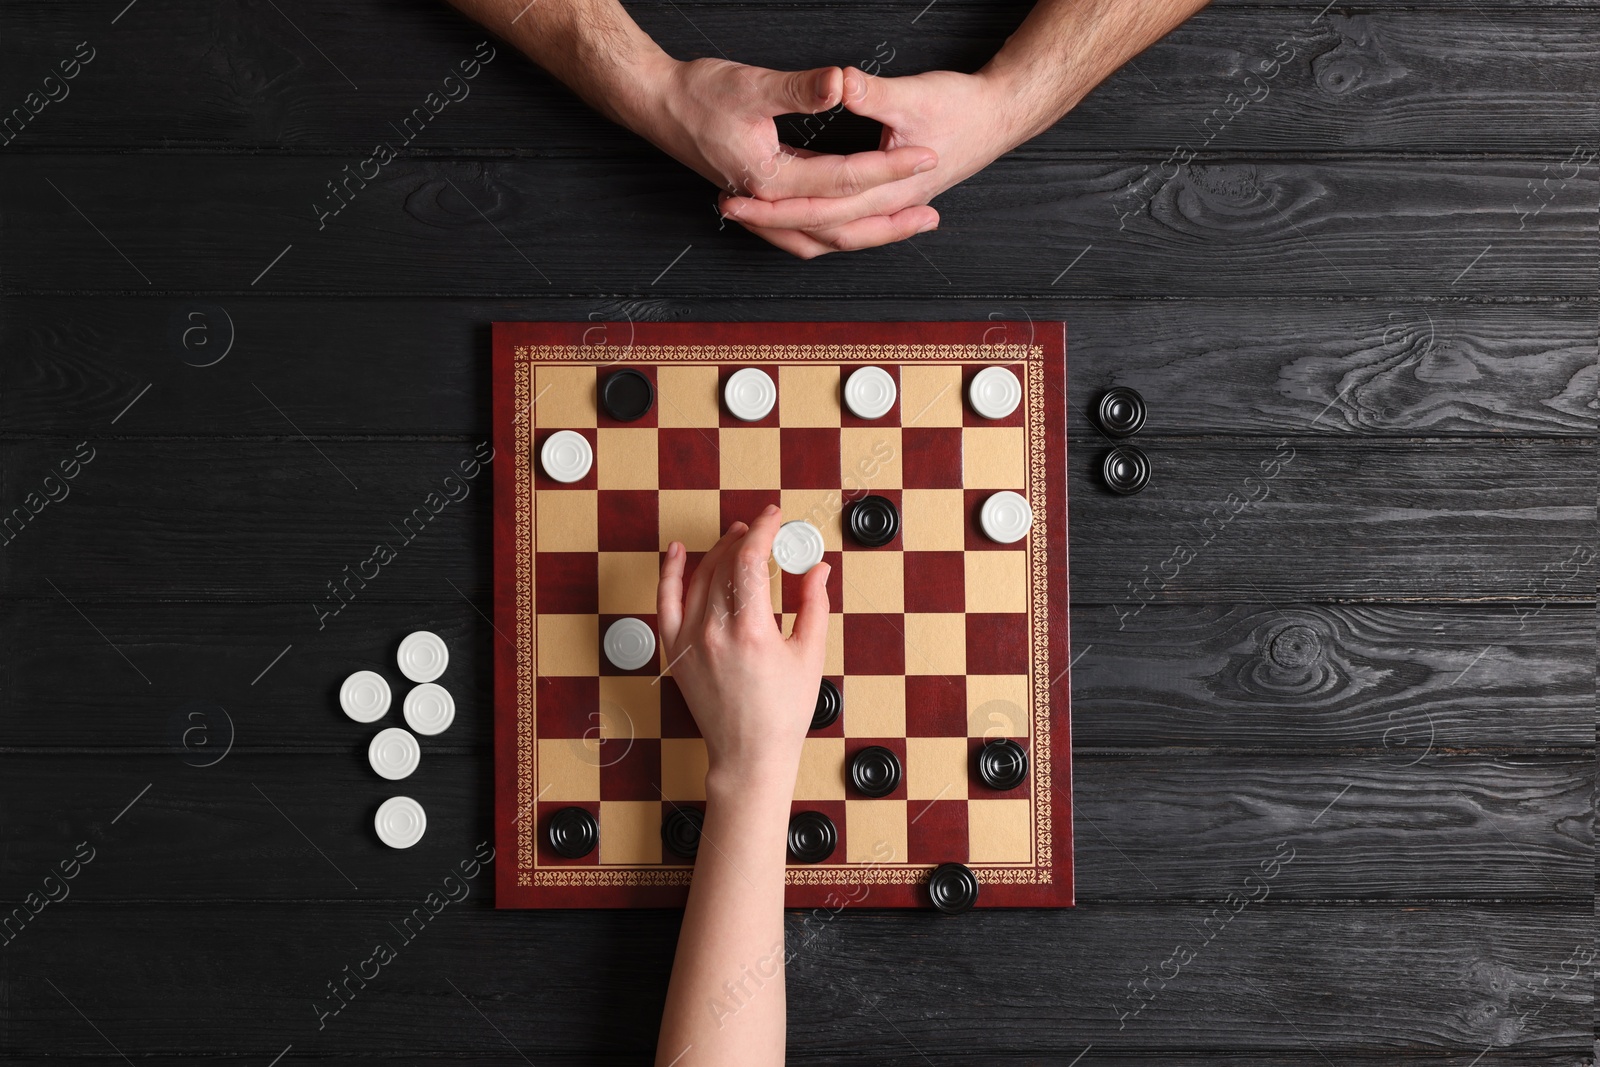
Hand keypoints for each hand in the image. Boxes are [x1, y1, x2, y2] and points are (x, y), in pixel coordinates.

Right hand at [631, 57, 937, 207]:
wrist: (654, 105)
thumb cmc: (696, 94)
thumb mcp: (752, 85)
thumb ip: (800, 89)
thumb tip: (841, 82)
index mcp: (770, 180)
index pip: (844, 179)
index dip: (889, 167)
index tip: (924, 155)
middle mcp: (767, 204)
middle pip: (839, 228)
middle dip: (888, 223)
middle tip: (930, 215)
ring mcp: (761, 209)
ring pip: (822, 240)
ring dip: (864, 237)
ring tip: (903, 229)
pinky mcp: (759, 204)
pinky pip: (802, 234)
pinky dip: (832, 235)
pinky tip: (853, 226)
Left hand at [656, 506, 830, 789]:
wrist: (749, 755)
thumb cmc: (782, 714)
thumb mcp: (810, 655)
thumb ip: (813, 604)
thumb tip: (817, 568)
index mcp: (751, 631)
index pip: (751, 560)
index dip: (764, 530)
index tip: (774, 516)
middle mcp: (714, 631)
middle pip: (725, 563)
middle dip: (745, 537)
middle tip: (762, 528)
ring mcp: (690, 641)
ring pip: (699, 577)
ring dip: (718, 550)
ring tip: (736, 537)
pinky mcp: (676, 651)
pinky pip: (667, 601)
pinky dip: (671, 573)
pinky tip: (680, 551)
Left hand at [718, 67, 1021, 257]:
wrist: (1000, 115)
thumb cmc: (962, 105)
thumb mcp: (913, 94)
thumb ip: (870, 92)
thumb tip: (838, 81)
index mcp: (889, 191)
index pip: (821, 208)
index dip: (776, 204)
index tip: (738, 191)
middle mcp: (888, 210)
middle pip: (819, 232)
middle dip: (771, 222)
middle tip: (727, 206)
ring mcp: (892, 210)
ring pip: (832, 237)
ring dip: (791, 228)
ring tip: (750, 216)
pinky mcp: (891, 201)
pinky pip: (847, 225)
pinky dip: (817, 224)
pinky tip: (797, 214)